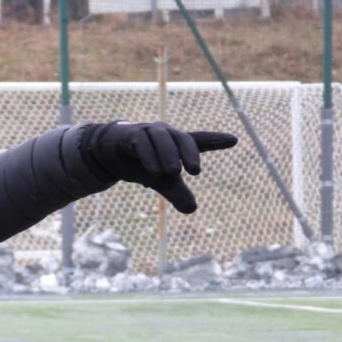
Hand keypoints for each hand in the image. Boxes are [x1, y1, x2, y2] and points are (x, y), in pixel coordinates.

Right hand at [78, 121, 236, 213]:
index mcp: (176, 144)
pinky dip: (148, 155)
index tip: (233, 140)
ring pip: (163, 137)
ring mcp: (148, 132)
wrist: (108, 154)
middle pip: (182, 138)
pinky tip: (153, 171)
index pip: (198, 140)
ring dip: (169, 154)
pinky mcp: (131, 135)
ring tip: (173, 172)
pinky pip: (141, 141)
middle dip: (190, 153)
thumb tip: (193, 209)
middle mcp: (165, 134)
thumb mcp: (160, 181)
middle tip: (195, 171)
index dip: (215, 140)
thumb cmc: (140, 163)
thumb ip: (176, 192)